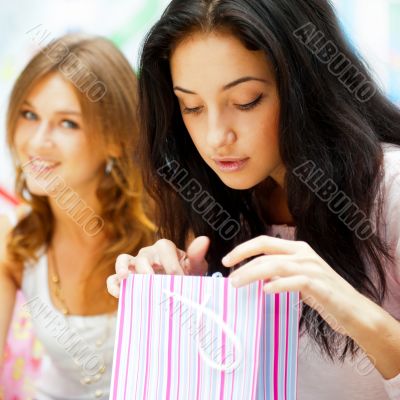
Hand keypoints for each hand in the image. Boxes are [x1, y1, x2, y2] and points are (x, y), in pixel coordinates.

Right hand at [107, 236, 209, 297]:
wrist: (178, 288)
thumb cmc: (186, 274)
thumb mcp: (195, 266)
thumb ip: (197, 254)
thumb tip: (204, 239)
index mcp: (164, 247)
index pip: (164, 250)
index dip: (172, 265)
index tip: (179, 280)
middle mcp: (147, 253)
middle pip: (143, 255)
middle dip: (148, 269)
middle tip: (154, 282)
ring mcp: (134, 265)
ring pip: (123, 260)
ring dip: (122, 268)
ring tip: (126, 278)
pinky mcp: (124, 279)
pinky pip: (113, 278)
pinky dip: (114, 284)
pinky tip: (120, 294)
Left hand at [222, 235, 364, 333]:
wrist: (354, 310)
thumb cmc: (324, 294)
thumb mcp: (298, 278)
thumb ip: (280, 273)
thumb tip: (256, 275)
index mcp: (297, 249)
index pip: (264, 241)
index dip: (243, 248)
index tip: (227, 260)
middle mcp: (304, 254)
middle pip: (266, 249)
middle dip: (242, 257)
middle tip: (227, 272)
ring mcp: (313, 268)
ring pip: (275, 264)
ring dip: (252, 274)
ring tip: (236, 284)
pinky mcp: (320, 286)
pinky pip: (295, 282)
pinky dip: (279, 285)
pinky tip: (266, 291)